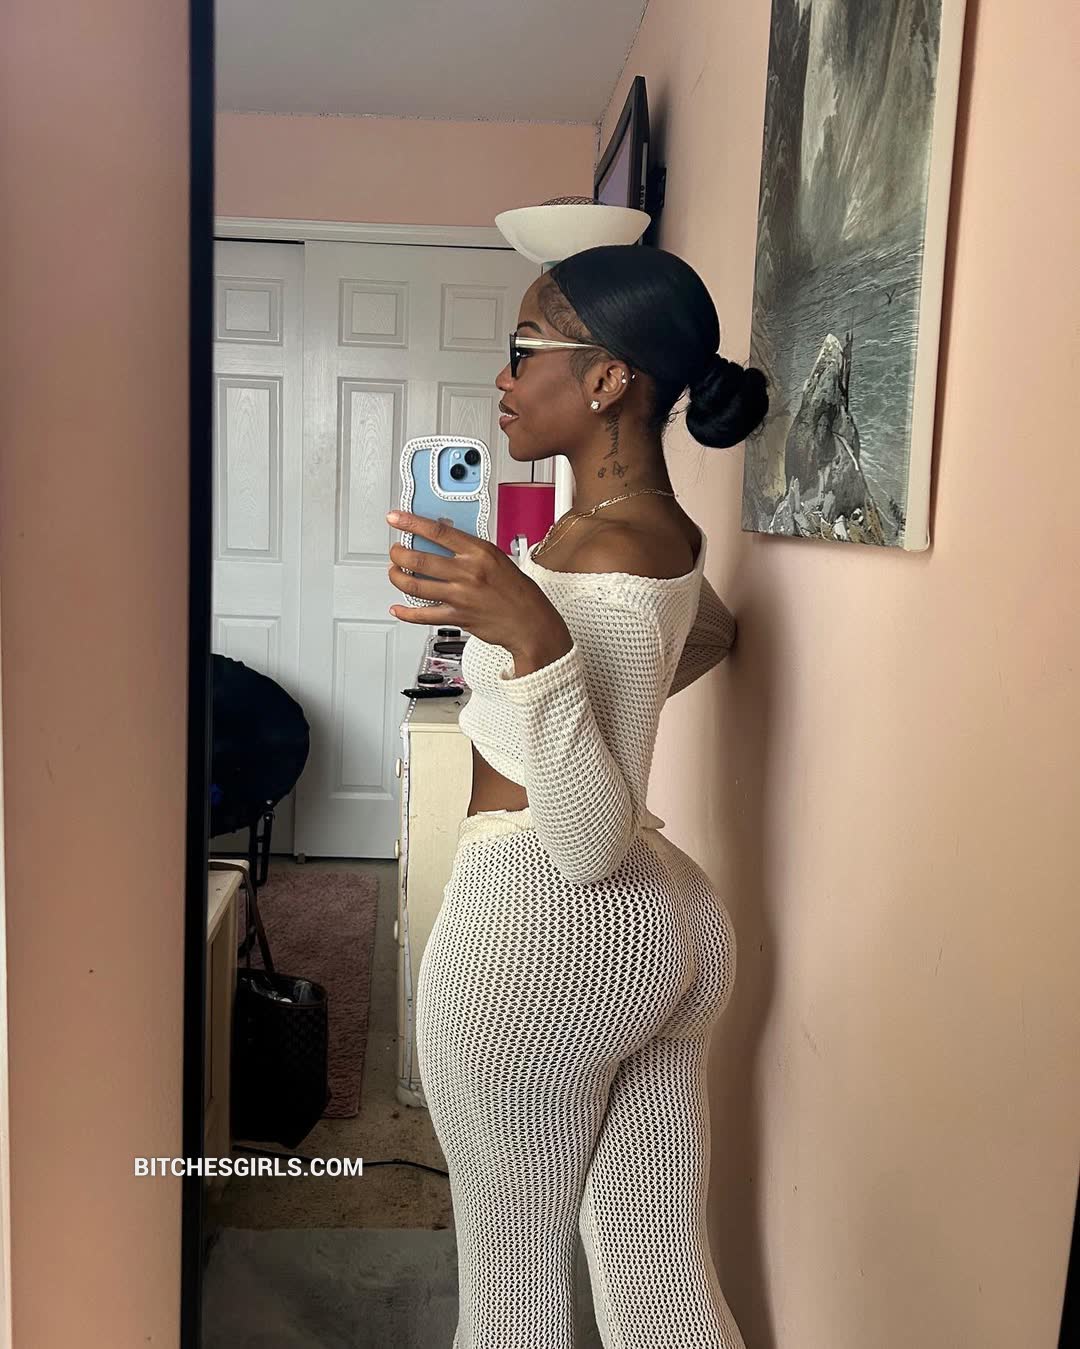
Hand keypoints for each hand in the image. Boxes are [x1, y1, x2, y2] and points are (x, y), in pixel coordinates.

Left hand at [386, 510, 570, 656]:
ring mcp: (460, 596)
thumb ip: (470, 550)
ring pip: (415, 586)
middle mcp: (468, 573)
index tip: (396, 518)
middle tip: (395, 551)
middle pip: (419, 559)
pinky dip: (406, 612)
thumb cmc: (518, 591)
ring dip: (397, 578)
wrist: (530, 623)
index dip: (411, 522)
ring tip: (395, 573)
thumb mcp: (498, 558)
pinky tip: (398, 607)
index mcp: (479, 552)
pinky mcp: (457, 617)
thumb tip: (443, 539)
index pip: (438, 531)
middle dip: (398, 554)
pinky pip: (423, 615)